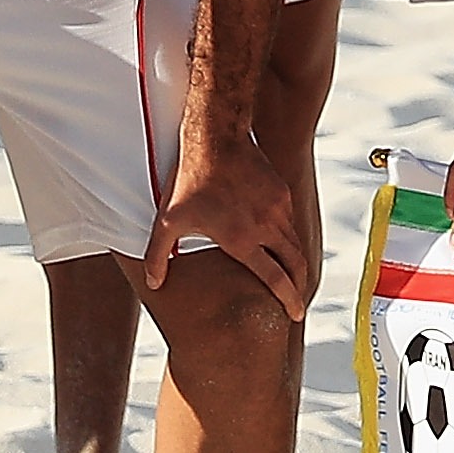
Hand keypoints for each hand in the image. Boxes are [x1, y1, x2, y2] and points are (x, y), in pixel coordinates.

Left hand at [140, 135, 311, 317]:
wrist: (215, 137)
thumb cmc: (189, 180)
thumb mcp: (167, 220)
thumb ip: (158, 255)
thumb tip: (154, 283)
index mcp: (243, 240)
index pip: (276, 279)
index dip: (289, 300)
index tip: (295, 314)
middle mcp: (266, 227)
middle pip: (295, 264)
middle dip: (299, 286)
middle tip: (296, 301)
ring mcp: (277, 208)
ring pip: (293, 241)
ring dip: (293, 260)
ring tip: (288, 272)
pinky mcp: (280, 191)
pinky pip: (288, 219)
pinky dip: (286, 234)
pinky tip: (276, 238)